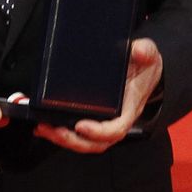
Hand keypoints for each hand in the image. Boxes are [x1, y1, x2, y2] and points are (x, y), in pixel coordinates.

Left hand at [35, 38, 163, 153]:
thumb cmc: (145, 65)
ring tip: (43, 129)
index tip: (81, 125)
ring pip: (85, 142)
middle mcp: (116, 120)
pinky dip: (61, 133)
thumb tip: (137, 50)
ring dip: (63, 139)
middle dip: (73, 140)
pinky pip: (78, 134)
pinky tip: (45, 126)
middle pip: (96, 142)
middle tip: (53, 130)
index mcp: (129, 108)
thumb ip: (145, 51)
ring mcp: (104, 122)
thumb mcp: (148, 54)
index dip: (99, 131)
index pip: (116, 128)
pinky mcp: (93, 119)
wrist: (145, 70)